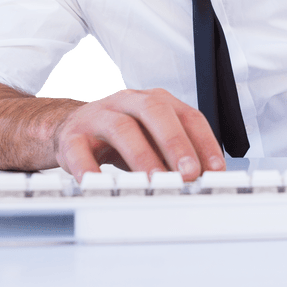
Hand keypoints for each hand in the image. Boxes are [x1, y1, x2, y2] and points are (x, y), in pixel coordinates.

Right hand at [53, 88, 224, 181]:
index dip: (204, 141)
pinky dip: (90, 169)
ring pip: (121, 129)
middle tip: (188, 173)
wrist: (71, 127)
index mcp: (155, 101)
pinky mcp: (73, 135)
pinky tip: (101, 185)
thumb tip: (204, 180)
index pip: (187, 115)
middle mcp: (129, 102)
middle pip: (155, 112)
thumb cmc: (121, 135)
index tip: (215, 169)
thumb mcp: (153, 139)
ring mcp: (99, 116)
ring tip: (153, 182)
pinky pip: (79, 150)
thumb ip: (178, 155)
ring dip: (141, 157)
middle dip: (175, 143)